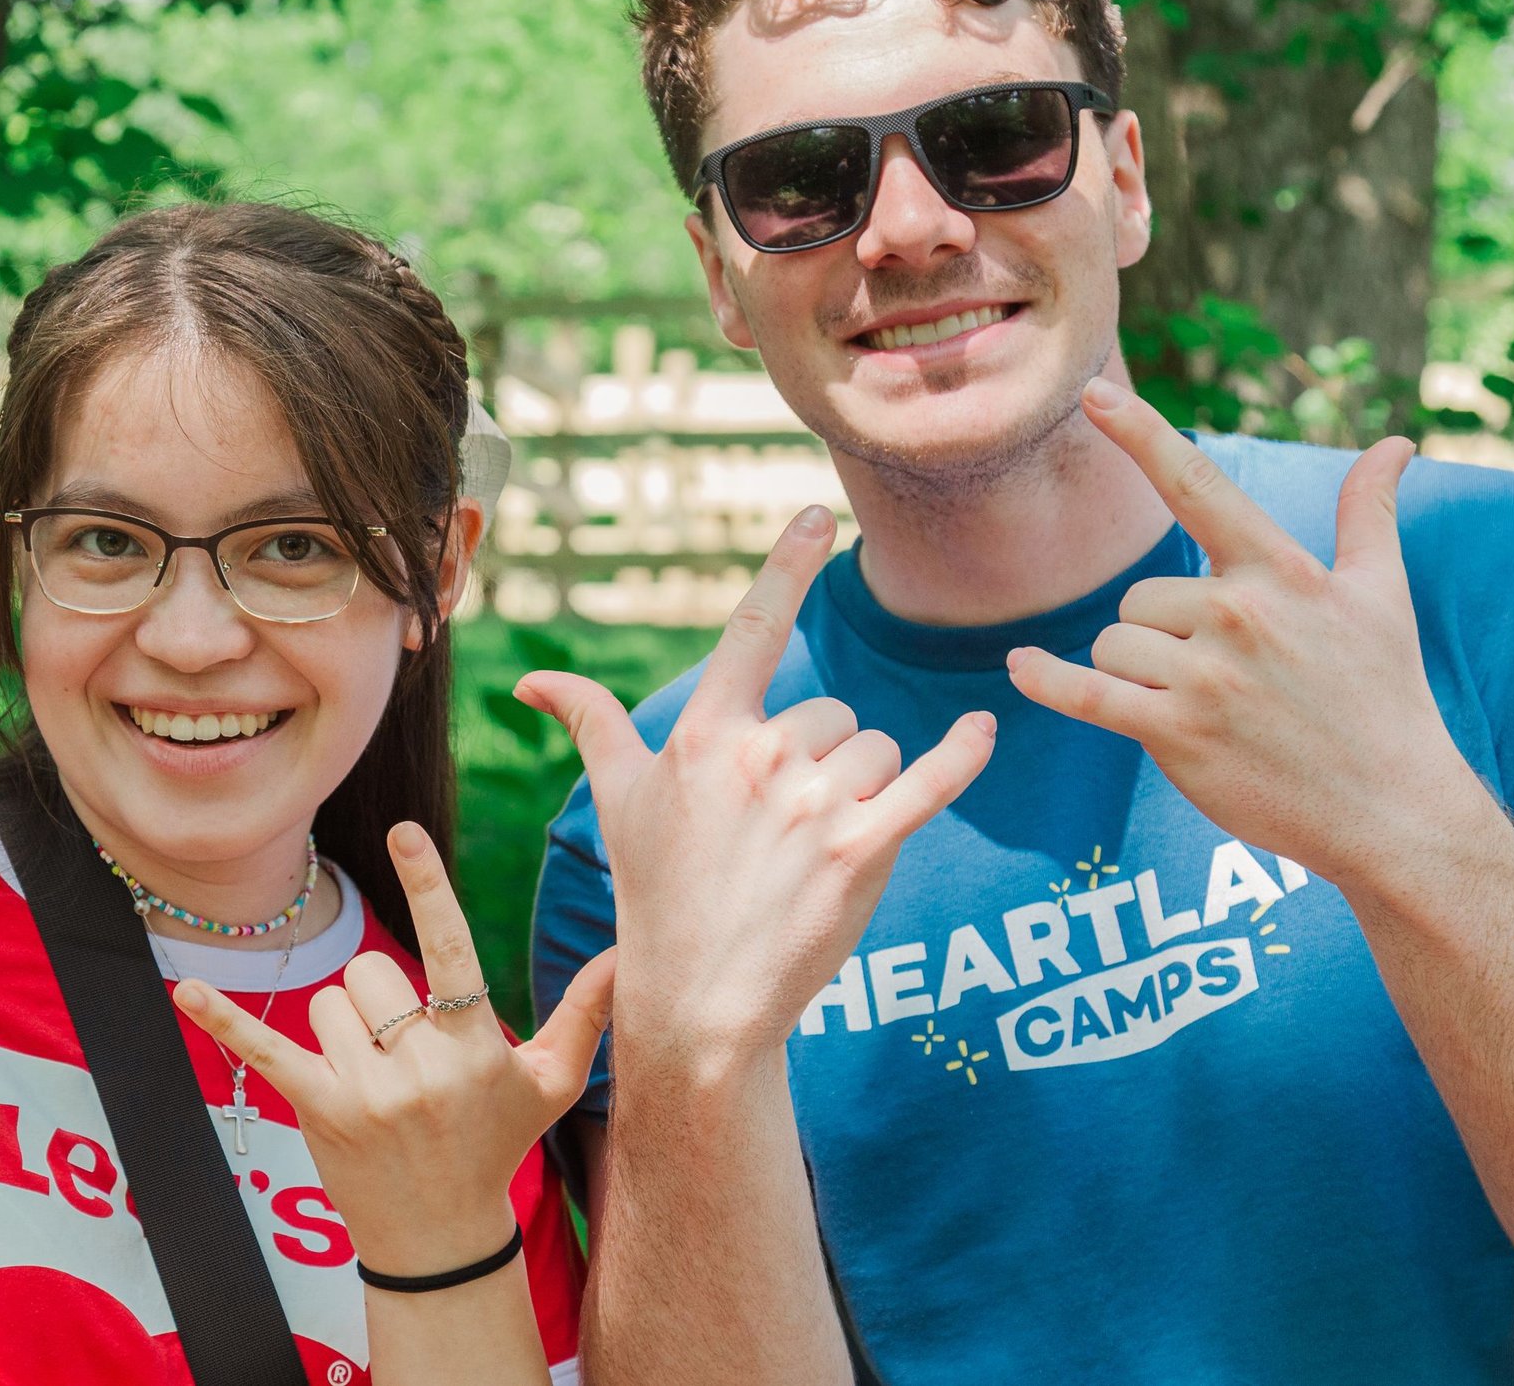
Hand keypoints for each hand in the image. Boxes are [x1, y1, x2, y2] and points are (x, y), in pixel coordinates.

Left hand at [173, 823, 614, 1276]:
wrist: (441, 1240)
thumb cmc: (497, 1146)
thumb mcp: (550, 1083)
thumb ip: (585, 1012)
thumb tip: (630, 953)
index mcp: (474, 1045)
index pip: (450, 947)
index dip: (429, 885)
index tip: (403, 831)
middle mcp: (420, 1065)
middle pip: (373, 971)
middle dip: (382, 998)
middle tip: (404, 1049)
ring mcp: (365, 1090)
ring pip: (328, 999)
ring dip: (344, 1025)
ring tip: (373, 1073)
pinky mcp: (318, 1110)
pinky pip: (262, 1051)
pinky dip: (223, 1020)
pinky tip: (185, 991)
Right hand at [514, 506, 997, 1074]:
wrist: (697, 1001)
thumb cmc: (656, 893)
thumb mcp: (617, 800)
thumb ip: (589, 724)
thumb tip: (530, 683)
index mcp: (704, 735)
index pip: (752, 629)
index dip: (787, 566)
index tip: (819, 513)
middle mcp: (759, 758)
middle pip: (833, 713)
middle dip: (825, 759)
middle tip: (784, 830)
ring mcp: (813, 805)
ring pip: (875, 750)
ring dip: (864, 788)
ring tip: (816, 850)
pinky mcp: (862, 851)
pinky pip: (928, 781)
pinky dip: (961, 755)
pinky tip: (983, 730)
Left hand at [1006, 382, 1486, 888]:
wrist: (1394, 811)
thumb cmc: (1386, 699)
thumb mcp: (1381, 597)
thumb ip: (1369, 515)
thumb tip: (1397, 444)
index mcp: (1280, 572)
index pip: (1198, 486)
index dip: (1141, 435)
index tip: (1093, 393)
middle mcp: (1239, 614)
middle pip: (1136, 597)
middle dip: (1159, 635)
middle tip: (1227, 680)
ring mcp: (1206, 676)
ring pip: (1113, 644)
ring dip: (1136, 675)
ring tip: (1206, 709)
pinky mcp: (1178, 733)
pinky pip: (1087, 693)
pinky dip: (1048, 681)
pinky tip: (1021, 668)